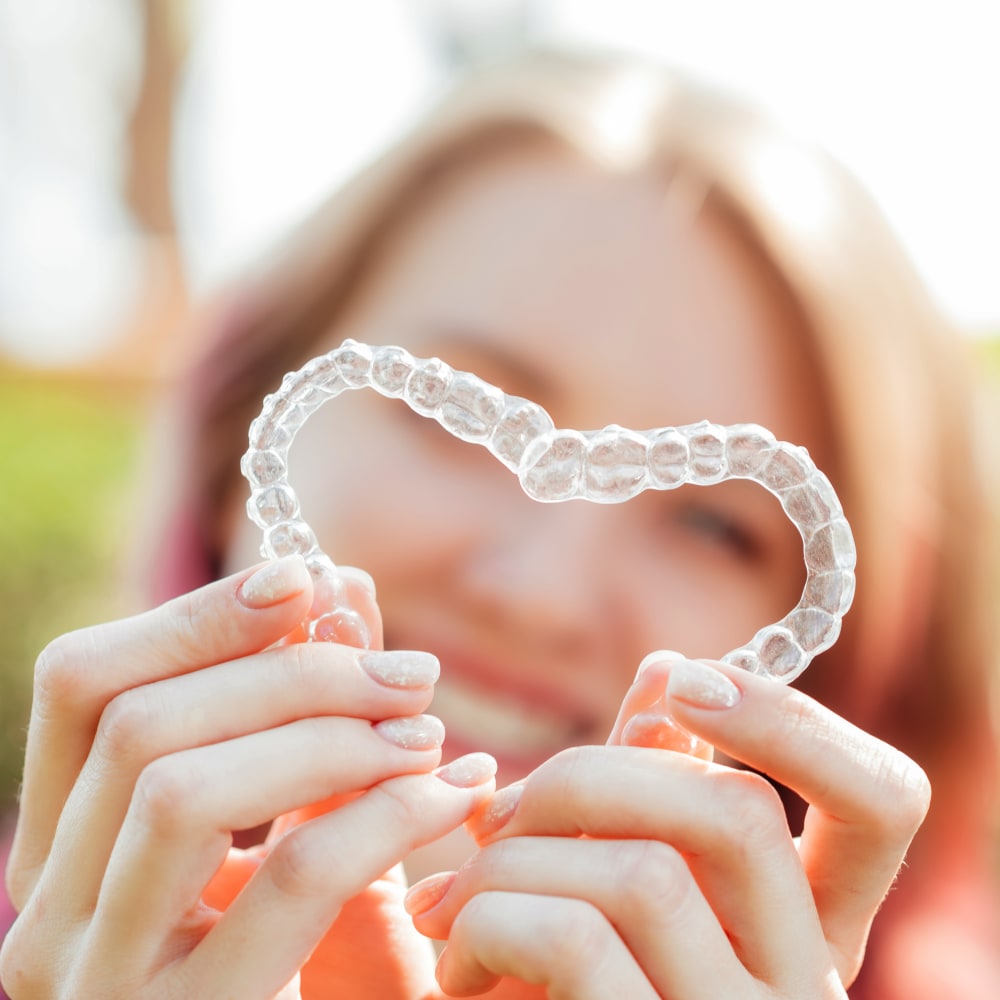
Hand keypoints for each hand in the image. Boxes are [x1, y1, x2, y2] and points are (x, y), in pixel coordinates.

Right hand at [1, 555, 494, 998]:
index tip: (308, 580)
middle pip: (141, 726)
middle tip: (410, 670)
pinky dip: (387, 811)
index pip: (80, 686)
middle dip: (292, 672)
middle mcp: (51, 919)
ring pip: (184, 790)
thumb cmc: (313, 961)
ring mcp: (105, 986)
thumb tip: (342, 587)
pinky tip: (456, 793)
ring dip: (330, 733)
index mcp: (65, 852)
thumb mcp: (298, 823)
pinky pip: (291, 878)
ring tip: (429, 729)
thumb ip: (307, 711)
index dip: (195, 615)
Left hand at [405, 656, 929, 997]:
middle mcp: (800, 989)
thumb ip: (644, 794)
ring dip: (514, 859)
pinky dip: (489, 921)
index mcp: (801, 930)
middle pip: (736, 813)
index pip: (883, 803)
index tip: (681, 679)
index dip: (792, 721)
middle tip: (497, 808)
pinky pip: (575, 942)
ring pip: (644, 873)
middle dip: (588, 772)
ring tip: (450, 901)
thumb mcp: (613, 897)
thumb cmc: (555, 995)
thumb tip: (667, 668)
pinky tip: (453, 963)